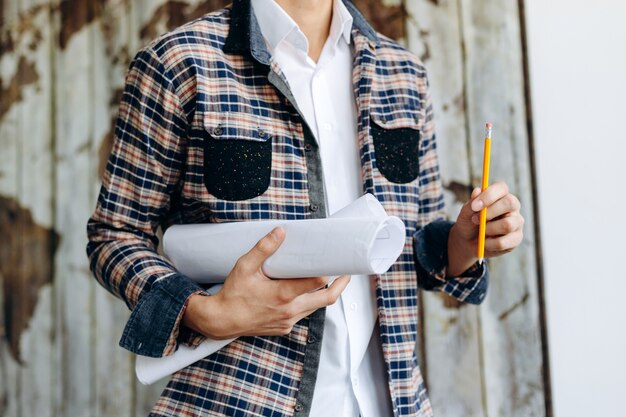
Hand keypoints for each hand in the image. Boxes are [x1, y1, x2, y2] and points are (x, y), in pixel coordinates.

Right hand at [183, 227, 350, 338]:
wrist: (221, 320)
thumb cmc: (233, 293)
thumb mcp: (244, 266)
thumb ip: (263, 248)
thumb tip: (280, 231)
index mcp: (283, 295)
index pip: (317, 283)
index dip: (329, 271)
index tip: (335, 260)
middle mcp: (289, 311)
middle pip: (326, 299)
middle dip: (340, 286)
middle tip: (347, 273)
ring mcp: (288, 321)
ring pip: (315, 307)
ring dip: (323, 294)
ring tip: (330, 279)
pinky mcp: (284, 327)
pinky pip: (303, 314)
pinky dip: (308, 303)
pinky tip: (303, 292)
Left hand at [447, 181, 523, 275]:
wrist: (468, 242)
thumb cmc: (469, 223)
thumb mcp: (465, 213)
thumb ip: (471, 203)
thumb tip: (477, 190)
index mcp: (500, 195)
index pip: (501, 188)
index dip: (489, 195)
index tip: (474, 206)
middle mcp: (512, 207)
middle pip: (510, 203)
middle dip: (490, 212)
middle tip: (475, 220)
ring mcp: (517, 222)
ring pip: (507, 224)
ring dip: (489, 229)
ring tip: (482, 232)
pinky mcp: (516, 238)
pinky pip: (504, 242)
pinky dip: (489, 244)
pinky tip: (485, 243)